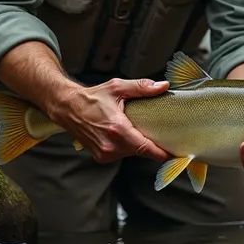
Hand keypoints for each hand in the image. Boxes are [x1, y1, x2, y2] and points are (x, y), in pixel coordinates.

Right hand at [53, 77, 170, 163]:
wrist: (68, 108)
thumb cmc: (92, 97)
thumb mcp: (117, 87)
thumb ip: (142, 88)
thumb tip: (163, 87)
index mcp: (117, 129)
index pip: (145, 148)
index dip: (162, 153)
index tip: (176, 153)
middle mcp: (111, 146)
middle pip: (141, 150)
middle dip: (151, 143)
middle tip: (162, 133)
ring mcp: (105, 154)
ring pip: (132, 153)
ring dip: (138, 144)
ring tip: (139, 129)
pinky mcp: (101, 157)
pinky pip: (122, 154)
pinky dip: (127, 146)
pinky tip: (127, 134)